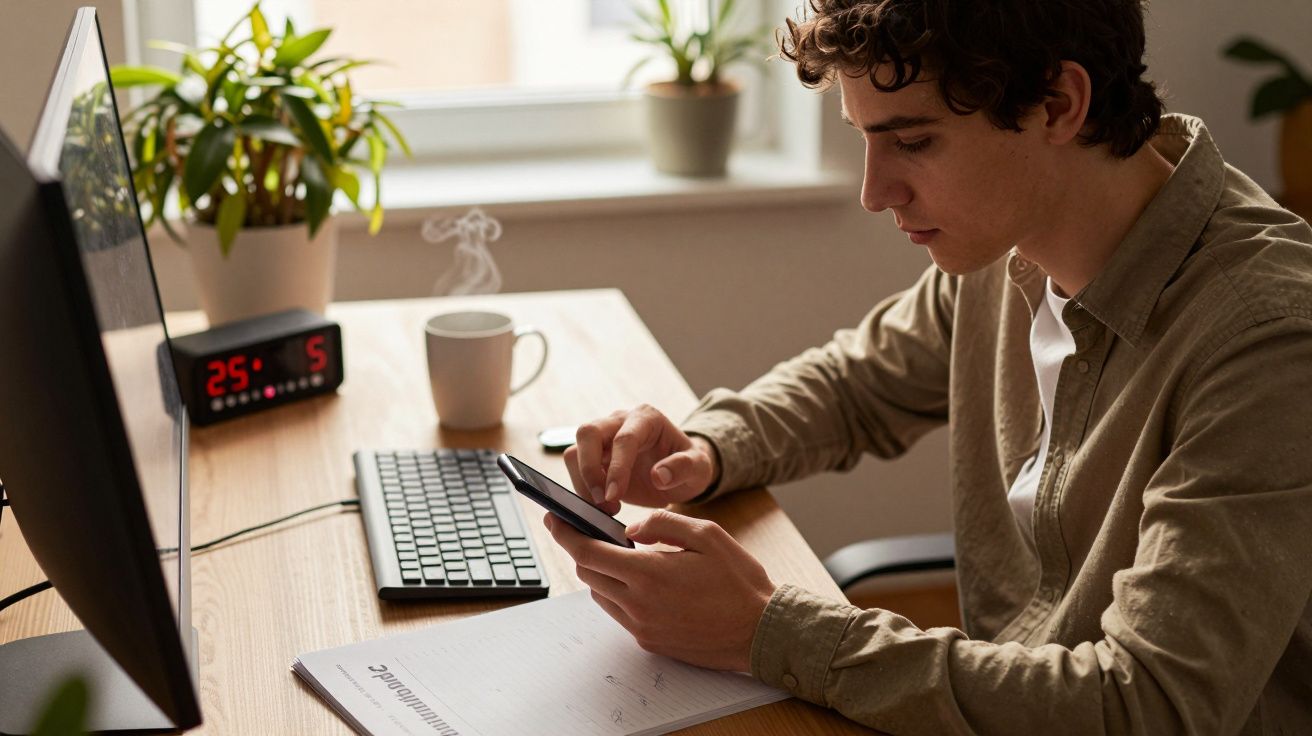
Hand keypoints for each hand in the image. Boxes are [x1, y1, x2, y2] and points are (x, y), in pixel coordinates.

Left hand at [544, 508, 775, 672]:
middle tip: (590, 531)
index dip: (566, 534)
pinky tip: (641, 581)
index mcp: (649, 574)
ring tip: (623, 556)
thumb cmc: (740, 581)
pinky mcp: (650, 641)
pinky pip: (619, 613)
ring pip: (600, 594)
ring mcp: (642, 627)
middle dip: (584, 549)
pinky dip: (618, 593)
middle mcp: (639, 605)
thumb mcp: (708, 535)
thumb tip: (630, 528)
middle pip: (589, 573)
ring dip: (602, 573)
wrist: (761, 631)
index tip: (554, 519)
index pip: (589, 552)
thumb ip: (663, 524)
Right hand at [565, 404, 718, 514]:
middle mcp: (620, 421)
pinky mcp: (594, 455)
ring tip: (607, 508)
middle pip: (588, 433)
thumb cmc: (689, 466)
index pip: (624, 438)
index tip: (615, 496)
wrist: (680, 472)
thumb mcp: (700, 469)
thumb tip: (658, 476)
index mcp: (647, 418)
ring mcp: (603, 436)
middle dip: (589, 470)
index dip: (617, 468)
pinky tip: (604, 505)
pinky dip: (583, 488)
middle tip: (603, 502)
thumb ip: (684, 468)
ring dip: (583, 482)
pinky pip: (575, 467)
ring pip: (575, 449)